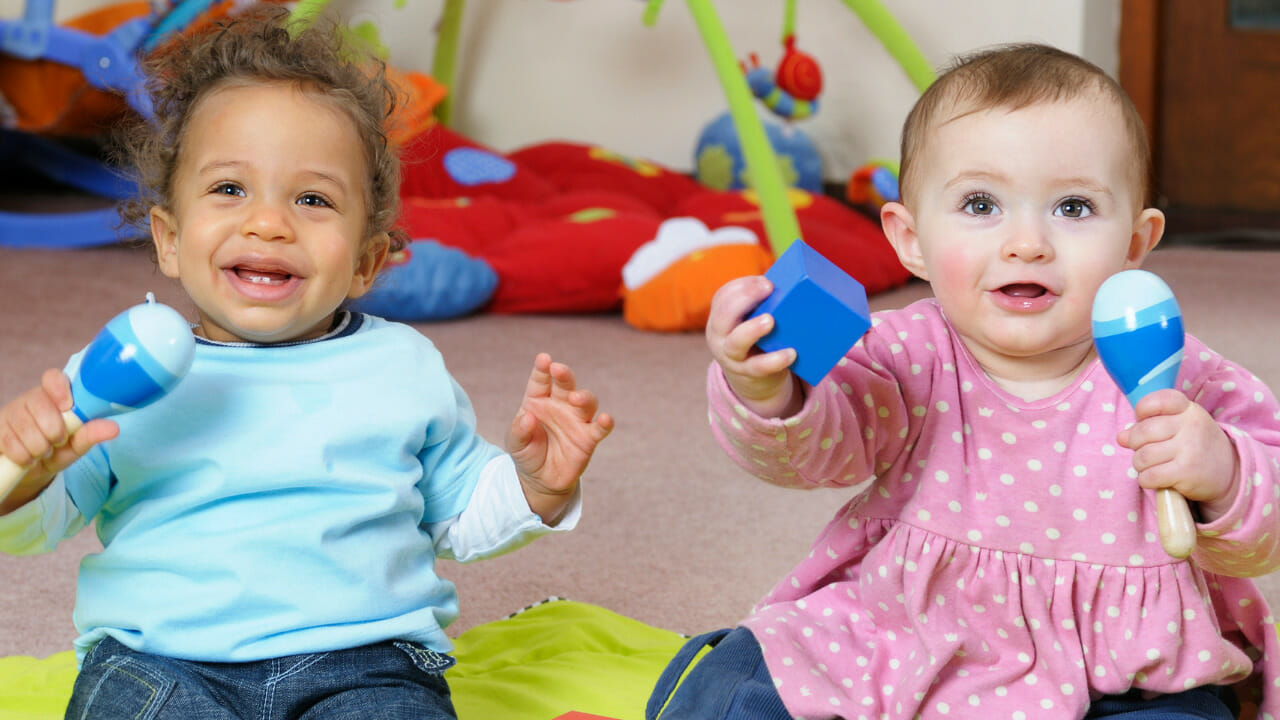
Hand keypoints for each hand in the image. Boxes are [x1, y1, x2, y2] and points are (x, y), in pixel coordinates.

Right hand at [0, 369, 117, 512]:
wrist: (28, 472)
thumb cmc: (57, 451)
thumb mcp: (76, 445)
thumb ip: (90, 434)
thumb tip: (114, 428)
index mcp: (55, 396)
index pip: (53, 378)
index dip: (59, 388)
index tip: (67, 406)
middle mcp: (30, 400)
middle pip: (40, 405)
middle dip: (53, 431)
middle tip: (57, 441)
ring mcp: (10, 413)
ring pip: (25, 426)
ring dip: (39, 447)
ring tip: (43, 451)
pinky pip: (9, 441)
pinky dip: (23, 455)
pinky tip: (28, 458)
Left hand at [506, 354, 612, 524]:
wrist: (541, 479)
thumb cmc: (527, 453)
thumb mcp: (515, 444)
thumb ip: (519, 430)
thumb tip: (528, 417)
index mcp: (538, 401)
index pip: (541, 381)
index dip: (542, 369)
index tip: (543, 359)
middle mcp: (560, 405)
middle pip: (565, 385)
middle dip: (564, 375)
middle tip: (558, 369)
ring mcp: (576, 420)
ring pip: (586, 401)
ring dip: (583, 397)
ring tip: (575, 398)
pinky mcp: (589, 438)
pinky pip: (600, 428)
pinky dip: (605, 422)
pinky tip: (605, 419)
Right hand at [706, 276, 802, 417]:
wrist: (750, 376)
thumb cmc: (756, 337)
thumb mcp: (751, 318)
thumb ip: (763, 303)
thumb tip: (793, 283)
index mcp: (720, 316)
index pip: (724, 296)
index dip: (744, 286)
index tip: (766, 282)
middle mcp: (719, 336)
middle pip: (723, 315)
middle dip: (745, 298)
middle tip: (769, 288)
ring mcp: (732, 356)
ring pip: (736, 343)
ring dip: (752, 330)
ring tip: (770, 321)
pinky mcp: (748, 372)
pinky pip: (759, 367)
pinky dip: (774, 360)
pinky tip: (791, 353)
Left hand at [1118, 389, 1238, 521]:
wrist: (1229, 474)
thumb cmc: (1195, 446)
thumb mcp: (1178, 428)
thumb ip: (1148, 426)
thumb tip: (1121, 437)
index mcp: (1188, 409)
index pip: (1156, 400)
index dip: (1142, 411)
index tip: (1144, 421)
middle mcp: (1191, 426)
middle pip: (1142, 432)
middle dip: (1136, 444)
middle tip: (1146, 450)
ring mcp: (1190, 449)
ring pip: (1142, 456)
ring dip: (1140, 464)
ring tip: (1152, 466)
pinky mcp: (1187, 472)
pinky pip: (1149, 476)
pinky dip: (1146, 480)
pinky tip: (1156, 478)